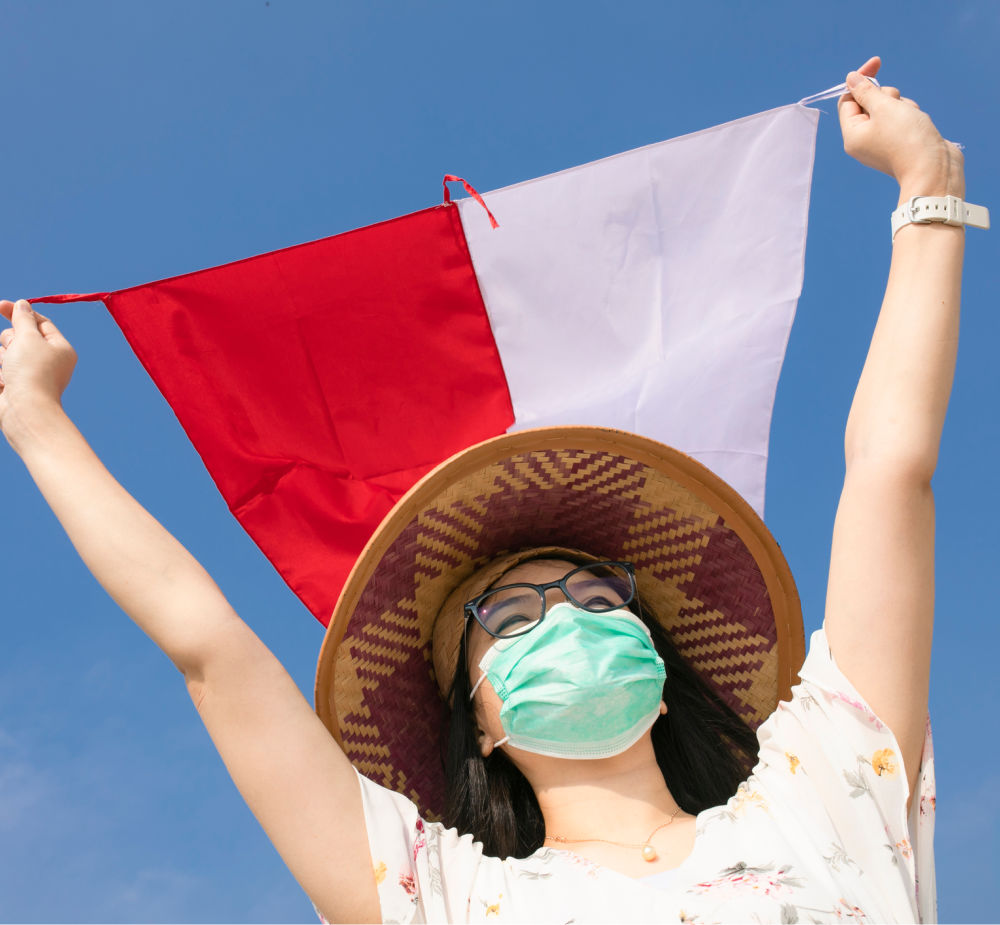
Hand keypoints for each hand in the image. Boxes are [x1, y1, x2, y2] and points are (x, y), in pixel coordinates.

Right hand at [0, 300, 77, 437]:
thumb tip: (22, 304)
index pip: (41, 323)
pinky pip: (2, 367)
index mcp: (60, 348)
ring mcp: (31, 373)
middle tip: (16, 354)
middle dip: (11, 340)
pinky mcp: (15, 384)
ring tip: (11, 372)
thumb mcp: (28, 337)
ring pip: (7, 352)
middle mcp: (48, 361)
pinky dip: (1, 373)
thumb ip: (23, 319)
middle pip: (20, 337)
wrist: (24, 410)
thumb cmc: (31, 371)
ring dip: (4, 357)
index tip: (1, 305)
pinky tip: (6, 383)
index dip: (21, 313)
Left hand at [838, 56, 964, 198]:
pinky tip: (920, 124)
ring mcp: (882, 142)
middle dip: (887, 96)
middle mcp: (863, 140)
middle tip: (895, 106)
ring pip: (889, 108)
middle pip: (870, 102)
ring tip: (911, 119)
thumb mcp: (884, 107)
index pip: (848, 100)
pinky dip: (911, 114)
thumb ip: (866, 91)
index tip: (877, 62)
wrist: (933, 167)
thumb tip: (851, 78)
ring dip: (902, 105)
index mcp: (852, 134)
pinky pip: (902, 118)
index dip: (861, 80)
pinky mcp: (900, 141)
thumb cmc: (907, 137)